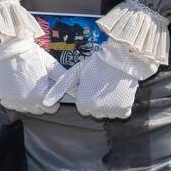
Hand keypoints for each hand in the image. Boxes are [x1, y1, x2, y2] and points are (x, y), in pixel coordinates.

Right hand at [0, 38, 64, 114]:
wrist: (9, 49)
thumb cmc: (30, 55)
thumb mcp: (49, 64)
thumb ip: (61, 77)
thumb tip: (74, 87)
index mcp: (40, 95)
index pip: (51, 109)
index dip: (53, 101)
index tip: (50, 92)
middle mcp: (27, 101)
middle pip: (38, 110)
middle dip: (41, 102)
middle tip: (38, 88)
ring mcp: (15, 101)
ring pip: (26, 109)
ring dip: (29, 102)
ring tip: (28, 86)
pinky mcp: (5, 98)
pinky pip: (13, 105)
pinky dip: (16, 100)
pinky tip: (18, 88)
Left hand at [45, 42, 159, 119]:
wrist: (121, 57)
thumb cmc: (97, 63)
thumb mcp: (75, 73)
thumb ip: (60, 88)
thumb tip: (45, 103)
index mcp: (83, 102)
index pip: (83, 108)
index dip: (86, 95)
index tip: (91, 84)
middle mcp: (97, 110)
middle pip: (95, 112)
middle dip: (97, 101)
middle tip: (100, 84)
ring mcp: (111, 111)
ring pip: (108, 113)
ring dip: (109, 104)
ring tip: (109, 86)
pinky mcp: (125, 109)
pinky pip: (121, 113)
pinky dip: (120, 105)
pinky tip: (118, 92)